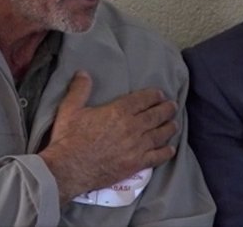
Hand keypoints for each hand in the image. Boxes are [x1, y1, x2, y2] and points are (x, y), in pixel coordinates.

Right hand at [39, 70, 177, 204]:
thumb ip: (79, 90)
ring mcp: (136, 147)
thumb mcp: (70, 109)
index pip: (143, 99)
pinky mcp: (136, 164)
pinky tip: (171, 149)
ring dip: (169, 128)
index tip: (160, 95)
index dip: (154, 96)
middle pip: (156, 115)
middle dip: (166, 109)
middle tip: (173, 106)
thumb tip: (84, 73)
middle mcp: (132, 127)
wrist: (68, 169)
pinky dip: (166, 152)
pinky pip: (157, 157)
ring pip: (160, 134)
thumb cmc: (68, 138)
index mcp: (119, 111)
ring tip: (174, 124)